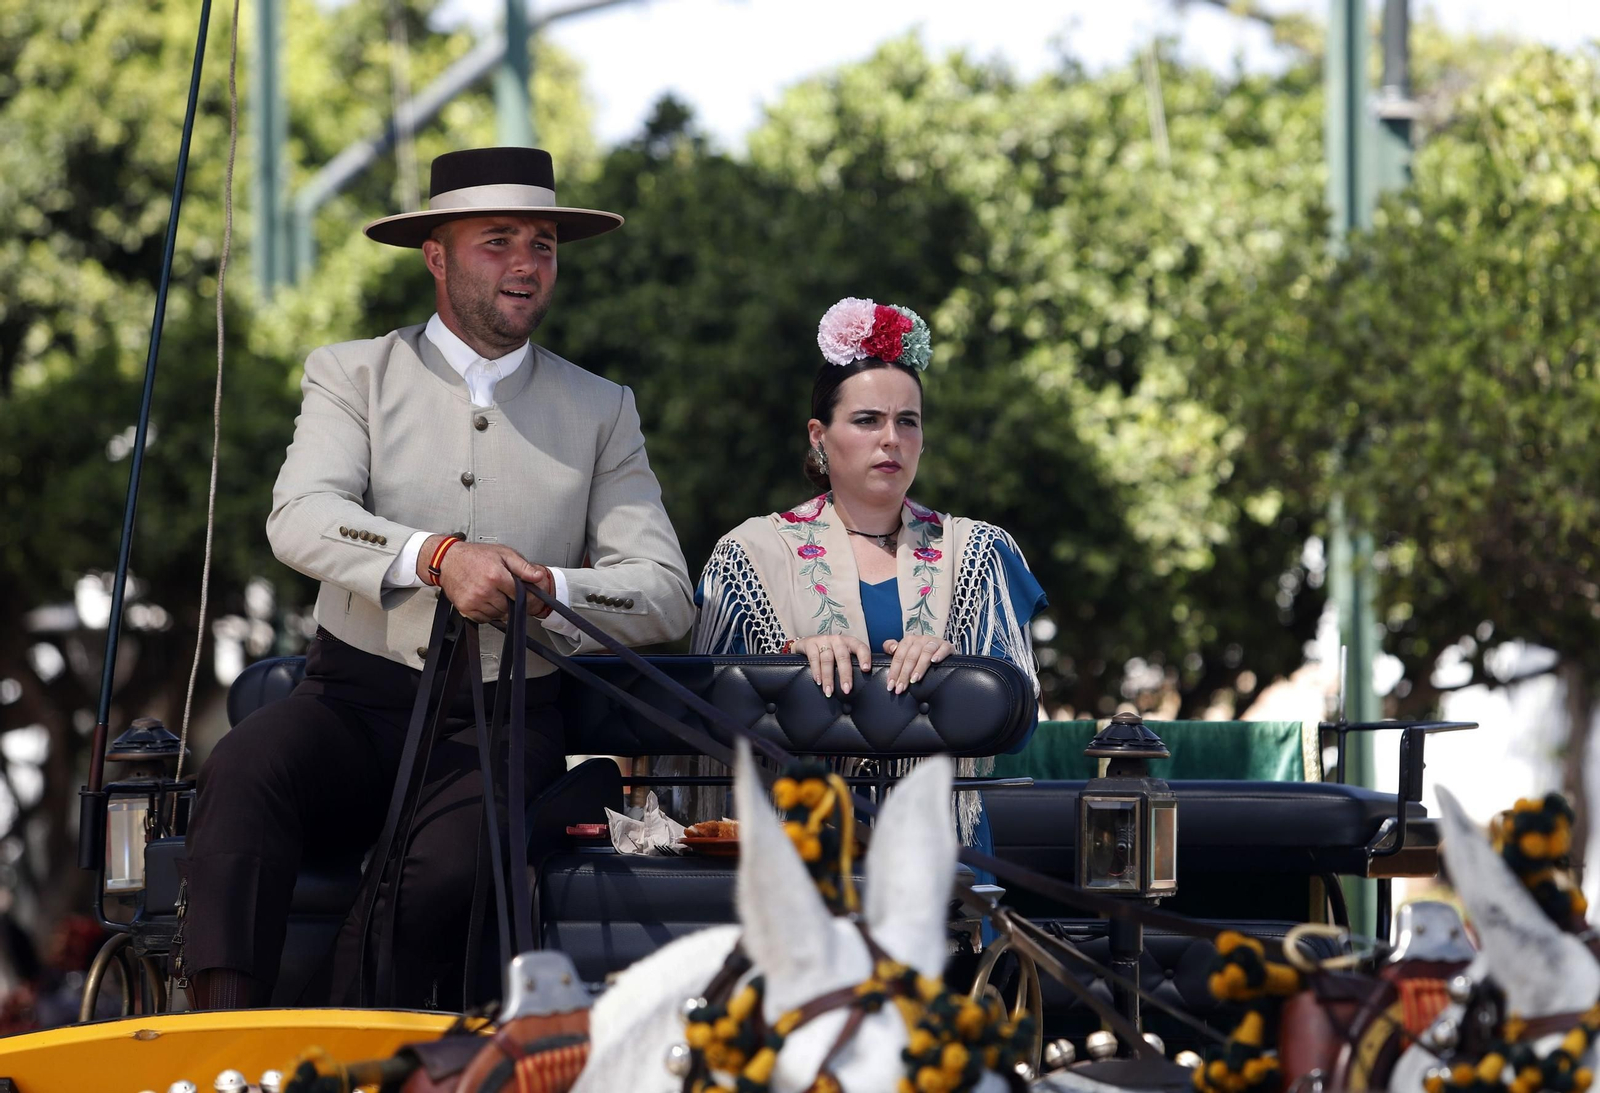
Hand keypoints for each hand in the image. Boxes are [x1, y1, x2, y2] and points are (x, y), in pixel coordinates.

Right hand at [424, 538, 552, 623]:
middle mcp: (484, 590)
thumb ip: (523, 566)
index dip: (523, 594)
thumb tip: (538, 576)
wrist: (448, 559)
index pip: (519, 595)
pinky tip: (484, 600)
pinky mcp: (465, 608)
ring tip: (493, 592)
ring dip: (499, 607)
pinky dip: (487, 613)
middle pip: (509, 607)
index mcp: (496, 576)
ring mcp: (474, 601)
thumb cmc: (475, 556)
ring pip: (497, 615)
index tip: (521, 592)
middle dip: (510, 600)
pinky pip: (484, 619)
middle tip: (503, 589)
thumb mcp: (503, 554)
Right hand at [792, 634, 872, 697]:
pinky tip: (818, 681)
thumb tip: (859, 686)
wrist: (808, 642)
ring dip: (828, 678)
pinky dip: (816, 671)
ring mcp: (824, 641)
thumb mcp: (842, 654)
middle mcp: (838, 640)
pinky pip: (814, 658)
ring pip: (827, 660)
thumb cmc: (830, 652)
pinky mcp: (810, 644)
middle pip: (843, 657)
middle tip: (846, 689)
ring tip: (829, 691)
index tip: (866, 669)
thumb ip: (850, 665)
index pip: (860, 647)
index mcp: (849, 642)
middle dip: (845, 675)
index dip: (864, 657)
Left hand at [881, 636, 953, 693]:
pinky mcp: (946, 646)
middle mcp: (920, 640)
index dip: (894, 671)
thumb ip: (891, 648)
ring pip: (925, 653)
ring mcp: (934, 642)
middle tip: (901, 687)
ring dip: (919, 667)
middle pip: (911, 656)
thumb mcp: (904, 651)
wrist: (939, 649)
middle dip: (904, 674)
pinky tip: (934, 661)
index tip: (891, 685)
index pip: (899, 656)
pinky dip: (939, 654)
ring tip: (914, 679)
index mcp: (908, 641)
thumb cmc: (919, 653)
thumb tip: (891, 648)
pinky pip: (943, 648)